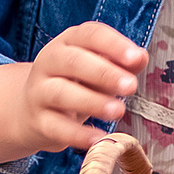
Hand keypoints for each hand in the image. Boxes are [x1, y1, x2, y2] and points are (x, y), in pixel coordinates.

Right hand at [18, 21, 144, 153]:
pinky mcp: (38, 120)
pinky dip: (78, 134)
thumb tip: (141, 57)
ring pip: (61, 93)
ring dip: (92, 102)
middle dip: (105, 73)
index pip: (90, 35)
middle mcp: (49, 62)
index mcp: (69, 42)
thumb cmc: (76, 82)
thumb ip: (122, 62)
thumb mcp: (100, 66)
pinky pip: (56, 127)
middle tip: (131, 86)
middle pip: (73, 61)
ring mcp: (39, 91)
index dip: (114, 45)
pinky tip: (99, 138)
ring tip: (118, 111)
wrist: (31, 109)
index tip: (136, 58)